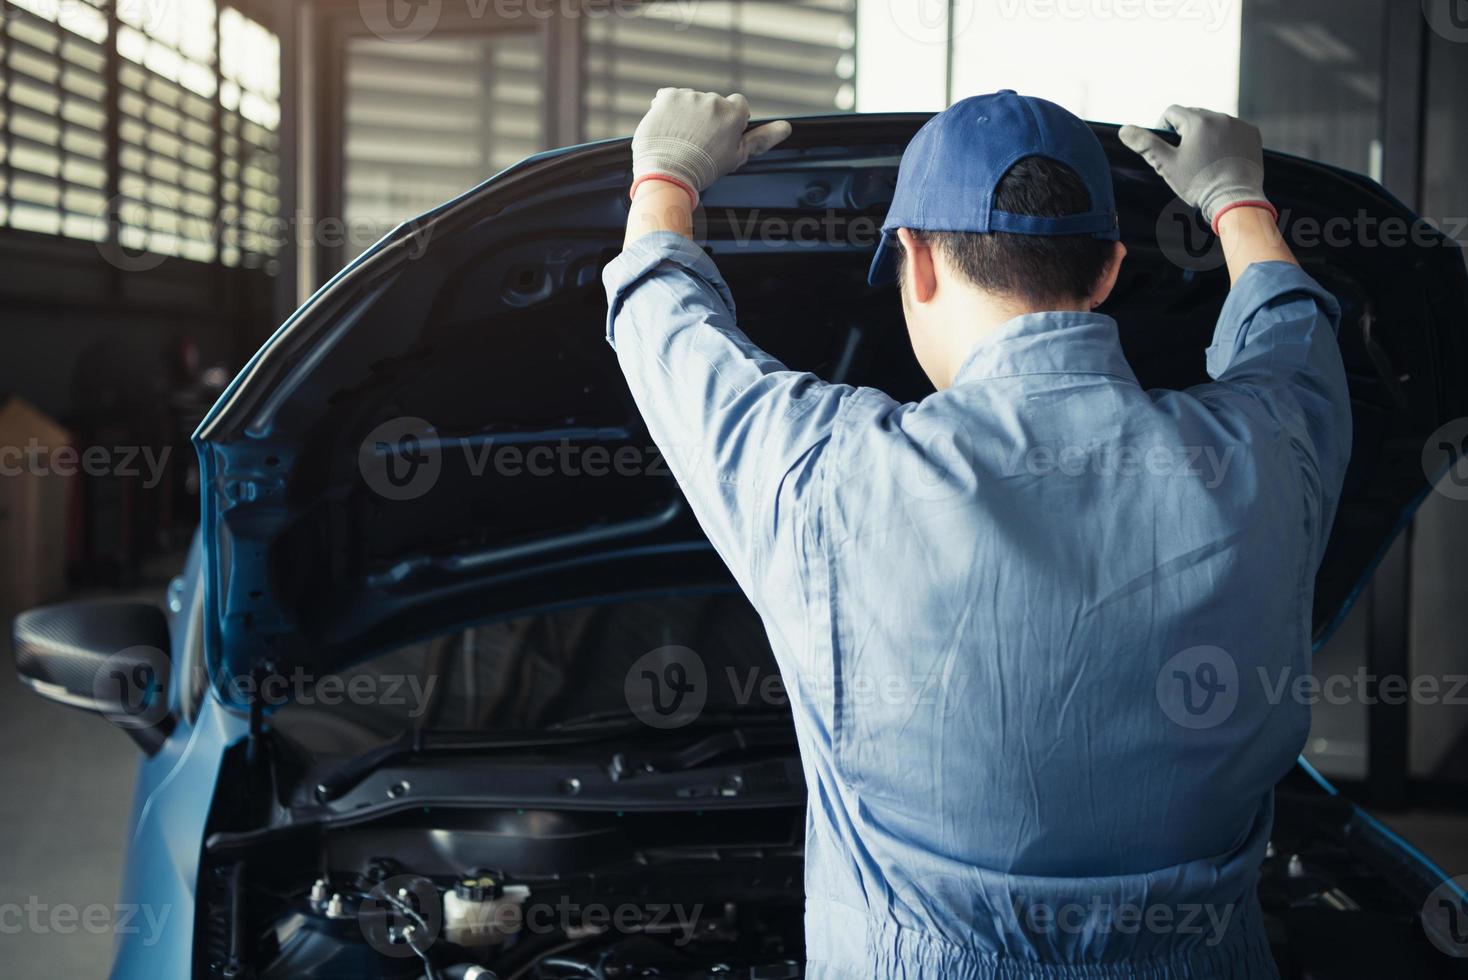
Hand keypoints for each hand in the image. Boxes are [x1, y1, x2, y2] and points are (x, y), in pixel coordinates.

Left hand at [631, 88, 791, 206]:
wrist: (668, 175)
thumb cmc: (704, 169)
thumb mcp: (738, 156)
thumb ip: (762, 139)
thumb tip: (787, 127)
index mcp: (734, 112)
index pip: (738, 105)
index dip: (729, 122)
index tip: (719, 137)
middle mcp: (714, 100)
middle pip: (713, 104)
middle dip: (706, 119)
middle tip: (697, 144)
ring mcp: (689, 97)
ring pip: (691, 101)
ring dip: (687, 115)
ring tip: (679, 139)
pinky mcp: (667, 96)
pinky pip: (668, 97)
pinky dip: (667, 110)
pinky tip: (667, 129)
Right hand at [1120, 106, 1272, 230]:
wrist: (1235, 199)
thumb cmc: (1198, 184)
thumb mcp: (1166, 165)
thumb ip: (1145, 144)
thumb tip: (1124, 129)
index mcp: (1197, 121)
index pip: (1171, 112)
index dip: (1163, 129)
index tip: (1167, 149)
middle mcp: (1220, 116)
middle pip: (1193, 115)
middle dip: (1185, 132)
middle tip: (1185, 157)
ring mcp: (1239, 124)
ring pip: (1213, 122)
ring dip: (1205, 135)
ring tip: (1204, 160)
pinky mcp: (1252, 134)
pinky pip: (1233, 130)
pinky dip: (1225, 140)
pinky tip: (1222, 159)